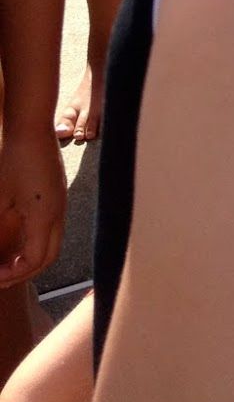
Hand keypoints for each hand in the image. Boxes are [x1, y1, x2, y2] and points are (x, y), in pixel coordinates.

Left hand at [0, 129, 64, 287]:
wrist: (31, 126)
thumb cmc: (12, 159)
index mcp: (44, 217)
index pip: (34, 261)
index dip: (12, 275)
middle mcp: (58, 213)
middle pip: (48, 256)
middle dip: (25, 271)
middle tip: (0, 276)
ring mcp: (60, 202)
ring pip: (51, 241)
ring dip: (30, 255)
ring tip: (6, 260)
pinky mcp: (57, 192)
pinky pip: (50, 226)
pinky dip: (33, 239)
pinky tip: (15, 236)